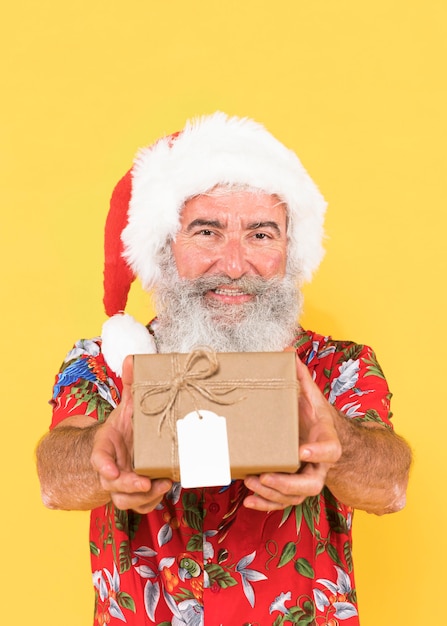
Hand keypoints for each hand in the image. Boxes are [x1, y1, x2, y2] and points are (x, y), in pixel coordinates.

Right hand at [90, 355, 172, 512]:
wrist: (123, 444)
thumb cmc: (125, 426)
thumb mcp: (128, 406)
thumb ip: (131, 385)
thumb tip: (132, 359)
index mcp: (106, 447)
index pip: (98, 459)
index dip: (103, 466)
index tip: (111, 470)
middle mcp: (111, 469)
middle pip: (112, 486)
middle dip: (130, 486)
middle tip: (147, 482)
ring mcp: (122, 483)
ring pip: (125, 501)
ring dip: (144, 497)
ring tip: (163, 485)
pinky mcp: (134, 492)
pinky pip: (139, 505)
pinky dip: (151, 501)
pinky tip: (165, 488)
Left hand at [243, 354, 341, 510]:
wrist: (322, 437)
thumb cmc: (314, 417)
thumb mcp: (311, 396)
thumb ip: (300, 377)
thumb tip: (288, 350)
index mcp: (327, 439)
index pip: (330, 449)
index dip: (318, 452)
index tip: (301, 449)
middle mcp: (320, 464)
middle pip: (312, 484)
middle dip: (288, 483)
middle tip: (266, 475)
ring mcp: (308, 478)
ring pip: (296, 496)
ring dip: (273, 494)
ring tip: (251, 483)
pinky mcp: (294, 487)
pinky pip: (283, 502)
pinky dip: (267, 504)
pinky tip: (249, 500)